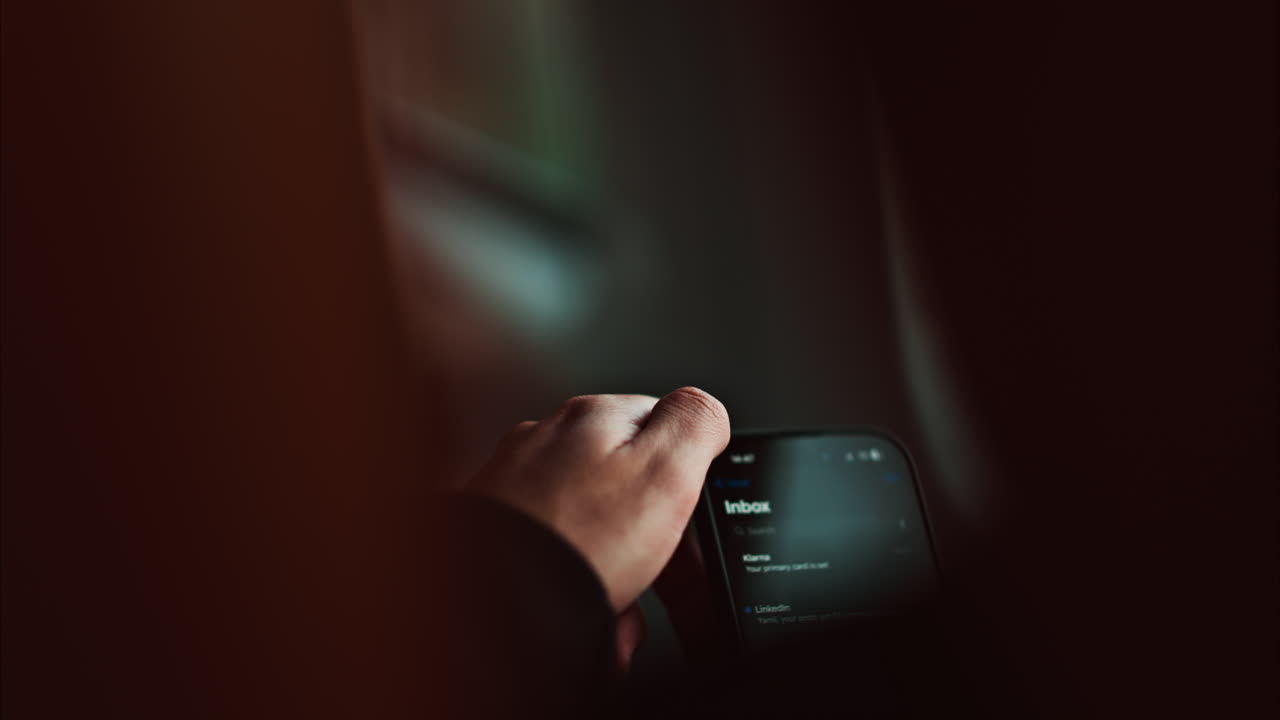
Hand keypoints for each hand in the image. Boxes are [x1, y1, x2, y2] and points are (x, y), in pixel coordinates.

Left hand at [468, 388, 729, 613]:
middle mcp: (549, 440)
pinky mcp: (499, 525)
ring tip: (620, 604)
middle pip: (627, 481)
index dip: (686, 477)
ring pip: (594, 525)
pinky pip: (559, 552)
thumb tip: (705, 406)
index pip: (664, 426)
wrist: (496, 601)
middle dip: (651, 536)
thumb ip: (695, 422)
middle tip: (658, 574)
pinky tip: (584, 607)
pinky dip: (578, 581)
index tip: (689, 516)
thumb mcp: (665, 470)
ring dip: (617, 567)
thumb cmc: (577, 540)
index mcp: (595, 416)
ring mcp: (518, 482)